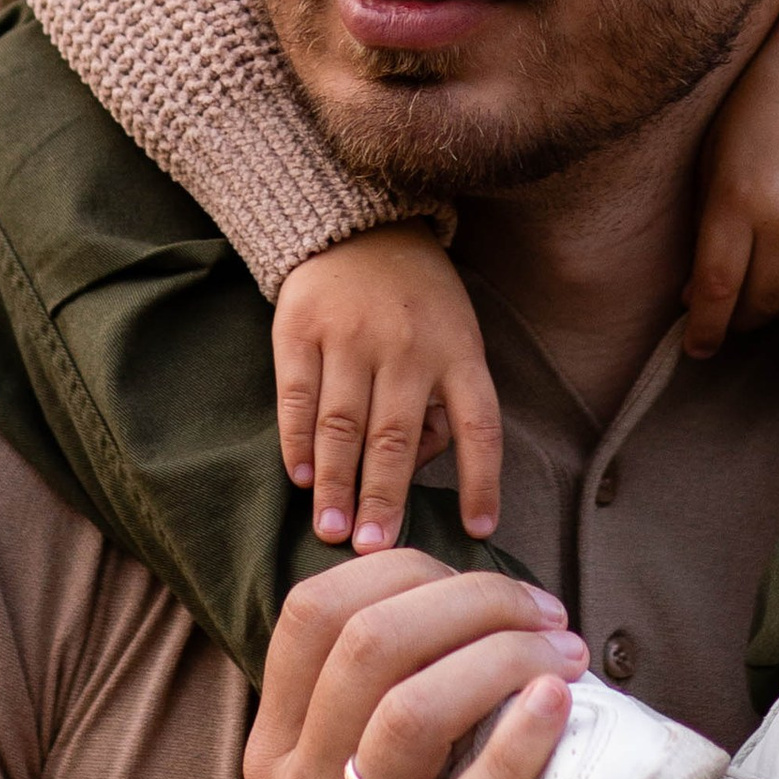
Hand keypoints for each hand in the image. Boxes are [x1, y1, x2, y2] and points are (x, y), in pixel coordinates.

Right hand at [244, 556, 587, 778]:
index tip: (487, 586)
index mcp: (277, 755)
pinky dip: (521, 745)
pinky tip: (562, 708)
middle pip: (367, 643)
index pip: (314, 610)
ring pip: (409, 712)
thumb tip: (478, 603)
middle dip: (471, 600)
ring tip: (564, 655)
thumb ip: (383, 710)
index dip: (408, 569)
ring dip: (500, 659)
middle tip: (545, 616)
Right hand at [274, 227, 502, 552]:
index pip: (480, 424)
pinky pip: (297, 396)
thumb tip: (417, 471)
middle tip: (374, 552)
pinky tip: (301, 478)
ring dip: (337, 484)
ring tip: (332, 532)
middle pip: (396, 436)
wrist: (359, 226)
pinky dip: (297, 441)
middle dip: (384, 499)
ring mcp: (351, 336)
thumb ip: (444, 404)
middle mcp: (408, 345)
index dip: (481, 480)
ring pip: (343, 423)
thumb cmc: (418, 302)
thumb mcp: (456, 338)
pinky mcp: (301, 329)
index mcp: (459, 351)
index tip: (477, 531)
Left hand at [683, 0, 778, 355]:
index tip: (698, 348)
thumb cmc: (758, 109)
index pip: (718, 290)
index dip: (705, 330)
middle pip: (765, 305)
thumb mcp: (714, 160)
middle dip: (744, 317)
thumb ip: (704, 230)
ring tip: (776, 294)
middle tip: (737, 310)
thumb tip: (696, 301)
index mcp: (738, 199)